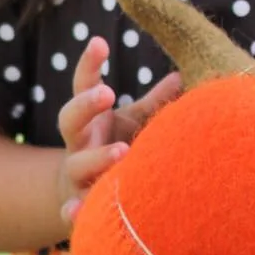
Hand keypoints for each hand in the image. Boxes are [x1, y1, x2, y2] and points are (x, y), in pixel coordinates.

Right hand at [57, 37, 180, 228]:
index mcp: (92, 117)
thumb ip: (157, 101)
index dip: (88, 64)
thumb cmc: (117, 146)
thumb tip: (184, 76)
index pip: (84, 85)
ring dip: (97, 157)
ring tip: (122, 151)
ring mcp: (77, 173)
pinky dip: (73, 212)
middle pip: (69, 119)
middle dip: (85, 105)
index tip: (100, 42)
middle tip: (106, 93)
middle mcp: (79, 142)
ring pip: (77, 164)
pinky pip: (71, 210)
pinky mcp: (80, 203)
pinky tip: (78, 210)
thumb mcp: (136, 121)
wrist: (86, 192)